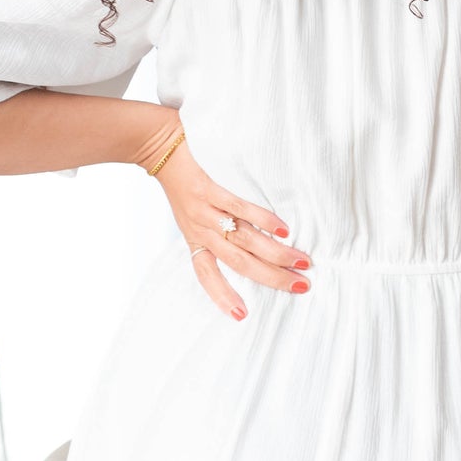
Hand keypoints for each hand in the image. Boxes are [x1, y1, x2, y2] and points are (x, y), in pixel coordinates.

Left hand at [147, 128, 311, 320]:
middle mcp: (200, 229)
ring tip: (302, 262)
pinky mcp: (209, 188)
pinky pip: (240, 208)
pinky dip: (263, 220)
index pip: (206, 275)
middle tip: (301, 286)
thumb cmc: (181, 180)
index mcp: (194, 239)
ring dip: (276, 254)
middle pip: (238, 263)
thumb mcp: (190, 213)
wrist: (158, 144)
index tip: (242, 316)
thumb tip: (249, 243)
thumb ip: (213, 230)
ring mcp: (205, 210)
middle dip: (272, 278)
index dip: (222, 296)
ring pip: (244, 240)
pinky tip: (284, 230)